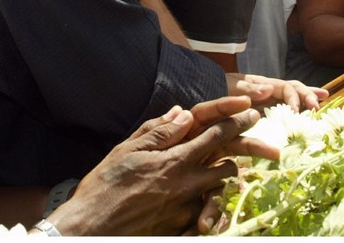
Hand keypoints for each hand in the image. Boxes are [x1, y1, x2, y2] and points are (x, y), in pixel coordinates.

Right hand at [52, 98, 267, 235]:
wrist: (91, 228)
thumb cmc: (105, 186)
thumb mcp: (128, 150)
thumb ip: (160, 131)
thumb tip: (184, 114)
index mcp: (175, 161)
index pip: (216, 135)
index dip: (236, 121)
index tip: (252, 112)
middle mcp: (186, 186)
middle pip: (228, 164)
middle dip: (239, 151)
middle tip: (247, 141)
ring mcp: (186, 210)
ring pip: (220, 190)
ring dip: (223, 177)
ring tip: (226, 168)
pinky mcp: (182, 229)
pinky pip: (207, 214)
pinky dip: (210, 204)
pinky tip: (206, 198)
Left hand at [225, 73, 327, 112]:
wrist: (202, 91)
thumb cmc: (215, 88)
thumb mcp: (229, 86)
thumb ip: (246, 88)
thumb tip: (268, 89)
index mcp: (263, 84)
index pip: (287, 88)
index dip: (295, 98)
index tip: (296, 112)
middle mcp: (268, 91)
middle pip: (294, 90)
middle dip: (308, 96)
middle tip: (318, 106)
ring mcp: (267, 101)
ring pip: (292, 99)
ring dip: (308, 99)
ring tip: (322, 101)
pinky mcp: (262, 113)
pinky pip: (282, 112)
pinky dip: (297, 112)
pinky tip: (305, 118)